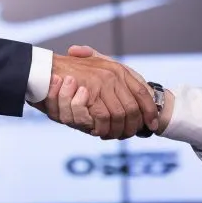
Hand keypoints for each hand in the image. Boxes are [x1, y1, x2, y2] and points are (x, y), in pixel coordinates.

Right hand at [59, 46, 174, 136]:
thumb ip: (114, 79)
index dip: (149, 111)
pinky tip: (99, 131)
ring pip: (120, 116)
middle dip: (132, 127)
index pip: (143, 93)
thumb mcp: (98, 68)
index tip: (152, 124)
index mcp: (119, 70)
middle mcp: (114, 75)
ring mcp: (103, 83)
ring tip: (113, 135)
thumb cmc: (73, 70)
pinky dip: (103, 128)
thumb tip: (139, 96)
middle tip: (127, 135)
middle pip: (133, 109)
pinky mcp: (91, 92)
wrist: (49, 67)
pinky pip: (104, 117)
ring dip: (117, 131)